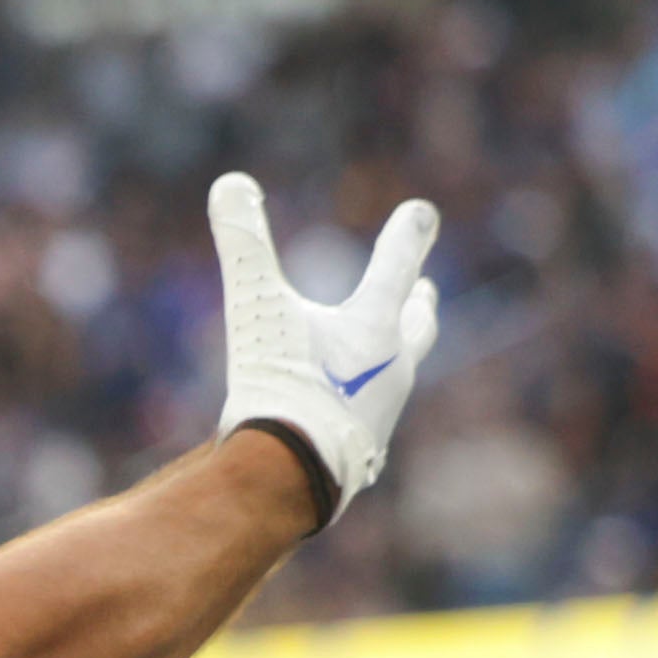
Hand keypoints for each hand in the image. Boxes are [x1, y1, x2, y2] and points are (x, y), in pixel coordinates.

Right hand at [207, 170, 440, 523]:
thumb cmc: (280, 386)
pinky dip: (363, 406)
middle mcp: (392, 368)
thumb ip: (244, 247)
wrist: (290, 476)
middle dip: (419, 304)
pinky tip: (348, 418)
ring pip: (397, 376)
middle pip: (417, 327)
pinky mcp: (361, 454)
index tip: (422, 212)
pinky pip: (370, 420)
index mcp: (374, 326)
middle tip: (427, 291)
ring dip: (395, 357)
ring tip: (388, 355)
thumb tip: (230, 182)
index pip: (395, 266)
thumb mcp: (255, 308)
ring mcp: (382, 414)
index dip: (406, 236)